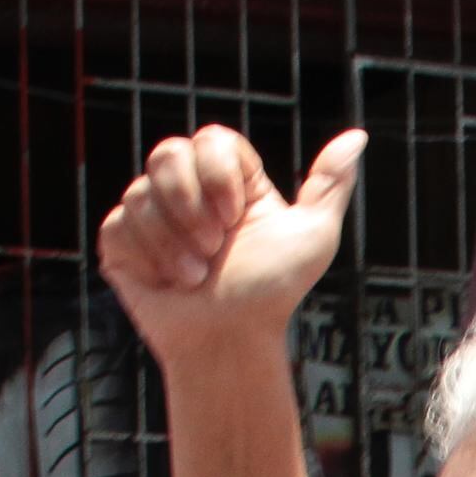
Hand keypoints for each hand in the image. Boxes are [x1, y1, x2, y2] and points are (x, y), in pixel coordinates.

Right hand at [98, 126, 365, 367]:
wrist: (230, 340)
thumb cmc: (273, 293)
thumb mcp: (314, 235)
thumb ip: (331, 183)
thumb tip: (357, 136)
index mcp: (229, 181)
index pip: (210, 139)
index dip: (218, 174)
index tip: (235, 218)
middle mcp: (188, 191)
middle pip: (167, 153)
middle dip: (190, 203)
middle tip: (214, 247)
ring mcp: (151, 216)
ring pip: (140, 192)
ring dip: (173, 241)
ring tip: (196, 276)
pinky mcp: (121, 243)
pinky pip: (118, 224)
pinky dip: (147, 255)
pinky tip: (167, 281)